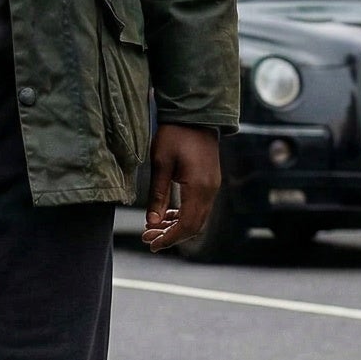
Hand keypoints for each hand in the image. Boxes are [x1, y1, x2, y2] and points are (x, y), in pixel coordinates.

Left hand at [144, 124, 220, 252]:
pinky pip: (199, 207)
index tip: (152, 244)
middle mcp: (210, 190)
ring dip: (176, 227)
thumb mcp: (160, 163)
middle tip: (147, 238)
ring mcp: (212, 187)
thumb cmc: (175, 135)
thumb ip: (158, 195)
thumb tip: (152, 222)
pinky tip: (166, 215)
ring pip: (197, 218)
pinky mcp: (210, 182)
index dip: (169, 238)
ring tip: (153, 228)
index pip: (187, 224)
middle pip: (194, 226)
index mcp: (199, 187)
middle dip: (171, 236)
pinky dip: (183, 215)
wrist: (195, 115)